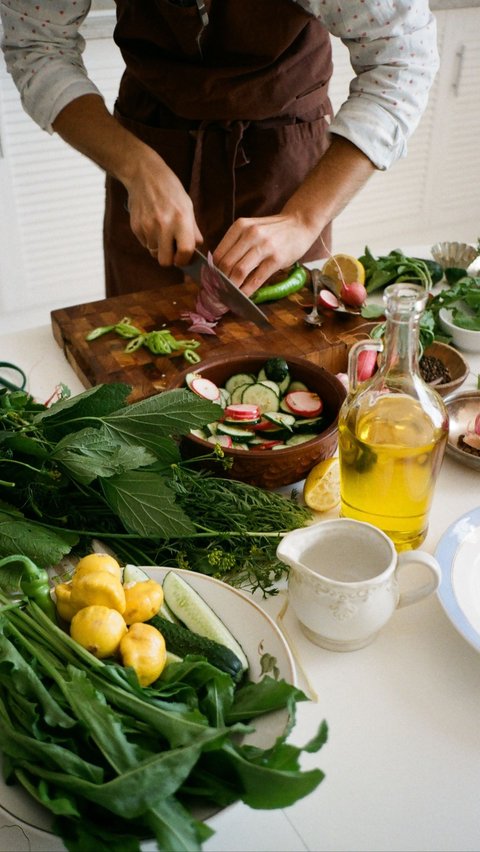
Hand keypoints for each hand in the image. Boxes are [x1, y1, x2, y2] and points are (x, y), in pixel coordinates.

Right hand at [125, 150, 202, 267]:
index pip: (185, 252)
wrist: (144, 174)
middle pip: (165, 261)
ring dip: (159, 248)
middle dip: (169, 259)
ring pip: (154, 253)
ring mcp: (147, 227)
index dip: (184, 260)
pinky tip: (151, 224)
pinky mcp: (136, 227)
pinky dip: (149, 239)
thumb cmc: (170, 190)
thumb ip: (193, 231)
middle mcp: (164, 225)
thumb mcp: (188, 206)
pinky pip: (144, 244)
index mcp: (181, 219)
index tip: (183, 258)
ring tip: (161, 232)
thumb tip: (196, 251)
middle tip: (172, 250)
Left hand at [212, 213, 316, 296]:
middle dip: (220, 282)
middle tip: (218, 293)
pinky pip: (256, 279)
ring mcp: (264, 246)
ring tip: (228, 297)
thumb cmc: (273, 230)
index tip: (211, 283)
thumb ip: (236, 244)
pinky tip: (243, 297)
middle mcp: (250, 234)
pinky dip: (247, 291)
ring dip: (232, 288)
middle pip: (226, 264)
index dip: (212, 272)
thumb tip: (219, 269)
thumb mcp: (252, 229)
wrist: (300, 223)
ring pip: (239, 272)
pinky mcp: (276, 259)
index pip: (218, 254)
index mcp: (240, 227)